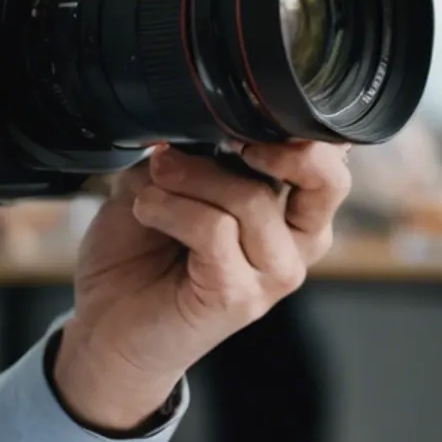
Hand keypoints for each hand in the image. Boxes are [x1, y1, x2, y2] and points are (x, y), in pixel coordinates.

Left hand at [53, 140, 350, 432]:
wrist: (109, 326)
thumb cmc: (141, 254)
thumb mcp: (167, 182)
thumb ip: (194, 154)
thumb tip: (199, 132)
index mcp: (290, 210)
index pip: (332, 162)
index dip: (301, 131)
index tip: (243, 116)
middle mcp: (296, 244)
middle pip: (324, 180)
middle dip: (275, 147)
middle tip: (220, 141)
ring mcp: (273, 274)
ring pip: (252, 199)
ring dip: (189, 179)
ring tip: (152, 185)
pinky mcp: (240, 297)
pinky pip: (215, 231)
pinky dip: (171, 209)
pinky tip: (145, 210)